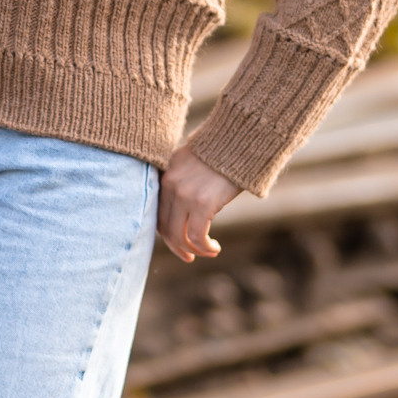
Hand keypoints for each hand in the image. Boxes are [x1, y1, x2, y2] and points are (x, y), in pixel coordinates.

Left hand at [157, 146, 238, 262]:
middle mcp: (170, 186)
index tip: (178, 244)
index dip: (166, 233)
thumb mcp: (193, 162)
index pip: (157, 213)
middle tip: (189, 257)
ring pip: (178, 236)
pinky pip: (196, 236)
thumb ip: (184, 182)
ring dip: (192, 250)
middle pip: (165, 228)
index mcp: (166, 176)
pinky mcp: (202, 203)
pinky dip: (204, 247)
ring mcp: (184, 195)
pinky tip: (215, 248)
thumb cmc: (223, 151)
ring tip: (207, 252)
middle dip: (177, 247)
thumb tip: (186, 206)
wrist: (240, 139)